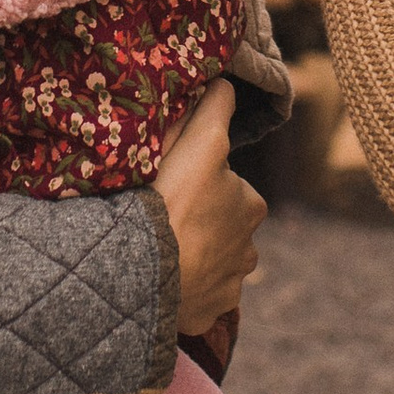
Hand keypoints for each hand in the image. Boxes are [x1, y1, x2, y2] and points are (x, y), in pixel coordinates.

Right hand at [156, 82, 265, 333]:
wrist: (142, 274)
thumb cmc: (169, 202)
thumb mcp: (197, 143)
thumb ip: (214, 109)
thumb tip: (226, 82)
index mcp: (251, 204)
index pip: (223, 183)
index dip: (197, 179)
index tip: (171, 185)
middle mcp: (250, 247)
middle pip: (220, 224)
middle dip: (198, 220)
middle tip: (161, 215)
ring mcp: (230, 284)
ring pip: (212, 261)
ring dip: (194, 255)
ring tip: (159, 250)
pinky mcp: (212, 311)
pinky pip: (199, 296)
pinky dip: (185, 290)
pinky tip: (161, 281)